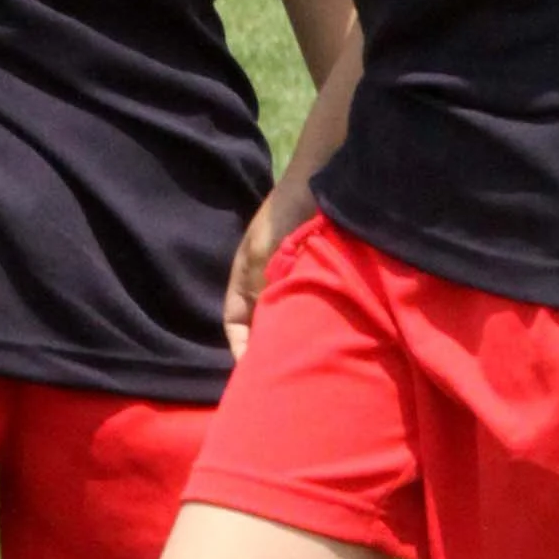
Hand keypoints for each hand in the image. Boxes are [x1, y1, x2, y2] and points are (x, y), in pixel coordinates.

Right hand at [222, 181, 314, 358]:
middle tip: (280, 373)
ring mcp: (288, 279)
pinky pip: (308, 305)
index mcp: (244, 278)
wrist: (320, 184)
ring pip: (284, 317)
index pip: (234, 322)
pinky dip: (311, 320)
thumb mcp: (263, 257)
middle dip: (266, 347)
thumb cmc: (284, 218)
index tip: (251, 370)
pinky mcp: (313, 276)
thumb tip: (262, 334)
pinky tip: (324, 334)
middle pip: (259, 323)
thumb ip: (259, 292)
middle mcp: (263, 282)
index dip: (239, 347)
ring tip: (303, 360)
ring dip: (290, 336)